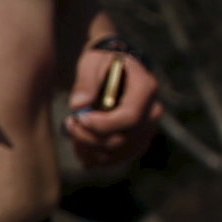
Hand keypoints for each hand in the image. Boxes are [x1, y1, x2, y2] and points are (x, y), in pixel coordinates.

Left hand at [65, 43, 165, 168]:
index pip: (130, 117)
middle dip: (90, 137)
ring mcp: (146, 130)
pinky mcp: (136, 143)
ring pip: (117, 153)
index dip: (103, 124)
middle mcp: (152, 112)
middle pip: (123, 139)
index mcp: (146, 88)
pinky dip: (92, 156)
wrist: (115, 70)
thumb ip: (86, 81)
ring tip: (72, 130)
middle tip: (69, 123)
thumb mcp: (92, 62)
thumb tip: (78, 105)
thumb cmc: (103, 63)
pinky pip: (115, 159)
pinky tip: (79, 142)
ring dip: (88, 148)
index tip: (79, 118)